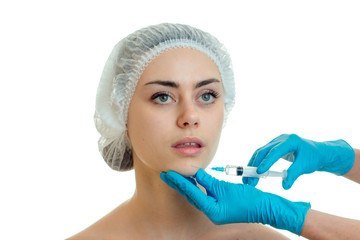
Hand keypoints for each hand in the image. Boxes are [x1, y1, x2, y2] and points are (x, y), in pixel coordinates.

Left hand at [161, 169, 309, 234]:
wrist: (265, 208)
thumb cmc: (248, 200)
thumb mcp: (226, 188)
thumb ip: (209, 182)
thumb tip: (196, 174)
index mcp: (212, 210)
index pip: (191, 192)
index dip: (179, 181)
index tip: (168, 173)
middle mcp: (211, 212)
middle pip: (191, 195)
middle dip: (179, 184)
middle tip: (165, 174)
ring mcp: (216, 210)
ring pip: (197, 196)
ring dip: (187, 185)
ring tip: (176, 175)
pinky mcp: (220, 207)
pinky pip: (205, 196)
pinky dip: (198, 187)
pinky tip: (194, 180)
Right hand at [243, 134, 354, 188]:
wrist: (318, 152)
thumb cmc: (313, 157)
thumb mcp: (305, 166)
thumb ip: (294, 175)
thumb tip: (284, 186)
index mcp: (290, 140)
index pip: (275, 151)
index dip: (266, 162)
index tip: (259, 172)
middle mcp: (280, 139)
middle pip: (263, 151)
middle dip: (254, 165)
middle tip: (249, 179)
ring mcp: (276, 142)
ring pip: (260, 152)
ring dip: (253, 165)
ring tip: (248, 179)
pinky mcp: (274, 147)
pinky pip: (263, 154)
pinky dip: (257, 164)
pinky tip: (253, 173)